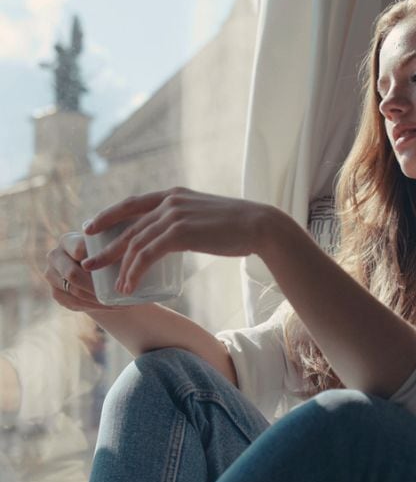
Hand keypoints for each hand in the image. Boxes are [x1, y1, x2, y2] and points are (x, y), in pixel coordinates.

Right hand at [44, 232, 133, 312]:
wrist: (93, 272)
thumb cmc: (107, 254)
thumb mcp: (111, 245)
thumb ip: (115, 244)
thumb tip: (130, 248)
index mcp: (67, 241)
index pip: (78, 250)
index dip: (95, 260)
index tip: (116, 268)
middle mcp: (55, 257)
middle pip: (72, 274)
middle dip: (97, 285)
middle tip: (120, 291)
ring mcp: (52, 276)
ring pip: (75, 291)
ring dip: (99, 299)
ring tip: (121, 302)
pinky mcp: (56, 294)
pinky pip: (75, 302)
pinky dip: (95, 306)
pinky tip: (111, 306)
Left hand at [81, 187, 267, 294]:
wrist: (260, 226)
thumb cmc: (238, 226)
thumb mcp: (206, 215)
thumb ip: (189, 220)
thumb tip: (182, 235)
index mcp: (174, 195)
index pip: (132, 204)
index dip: (108, 216)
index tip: (91, 228)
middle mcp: (169, 201)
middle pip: (128, 225)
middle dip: (105, 246)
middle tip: (89, 263)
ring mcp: (174, 216)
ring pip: (135, 243)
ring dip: (120, 267)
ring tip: (113, 286)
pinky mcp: (180, 234)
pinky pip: (148, 255)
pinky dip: (135, 272)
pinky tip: (129, 286)